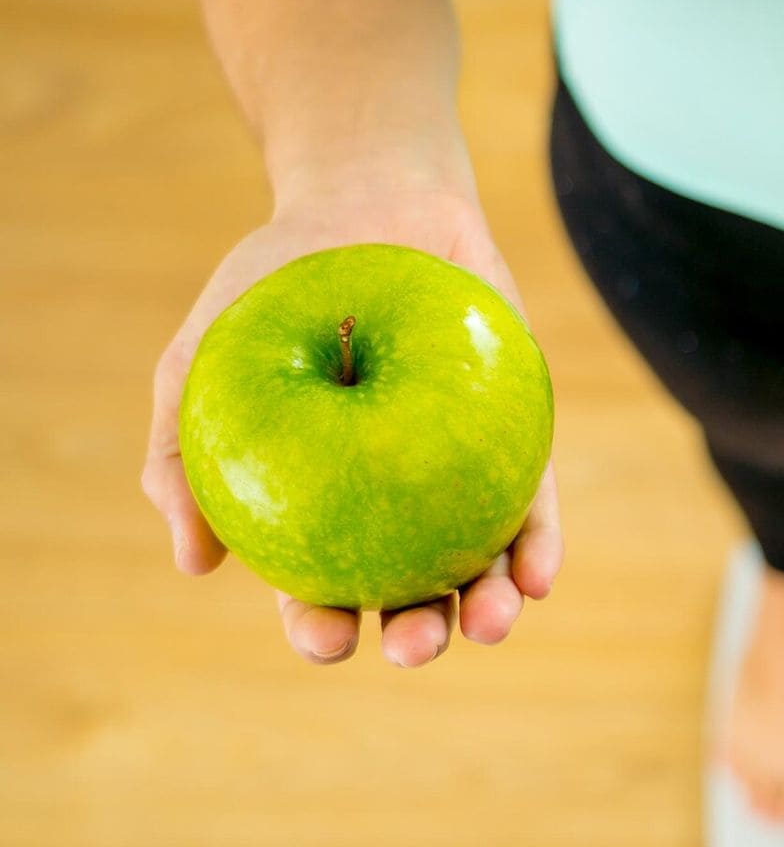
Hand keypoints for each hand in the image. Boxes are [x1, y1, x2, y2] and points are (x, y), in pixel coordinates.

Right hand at [142, 187, 562, 666]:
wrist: (369, 200)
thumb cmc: (277, 286)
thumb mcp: (206, 360)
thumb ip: (180, 456)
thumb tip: (195, 562)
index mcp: (321, 506)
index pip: (320, 587)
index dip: (323, 627)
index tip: (328, 639)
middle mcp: (395, 504)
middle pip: (410, 591)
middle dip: (417, 635)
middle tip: (414, 646)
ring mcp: (461, 474)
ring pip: (481, 561)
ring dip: (489, 605)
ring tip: (491, 625)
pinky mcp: (518, 436)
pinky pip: (533, 501)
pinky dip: (539, 543)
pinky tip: (540, 575)